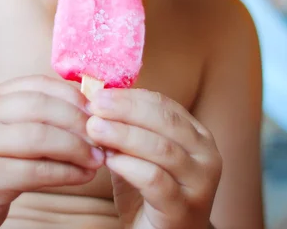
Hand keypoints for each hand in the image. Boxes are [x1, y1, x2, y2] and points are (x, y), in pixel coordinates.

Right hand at [0, 75, 102, 228]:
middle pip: (40, 106)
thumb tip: (83, 109)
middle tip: (103, 134)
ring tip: (97, 158)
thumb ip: (28, 116)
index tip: (96, 109)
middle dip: (78, 120)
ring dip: (76, 147)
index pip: (35, 84)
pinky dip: (65, 173)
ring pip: (40, 137)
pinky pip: (35, 171)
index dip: (71, 94)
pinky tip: (82, 176)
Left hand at [86, 89, 221, 228]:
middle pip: (164, 120)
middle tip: (95, 105)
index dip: (129, 96)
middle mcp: (206, 154)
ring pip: (160, 148)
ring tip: (94, 128)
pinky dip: (129, 165)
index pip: (163, 104)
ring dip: (123, 134)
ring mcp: (200, 182)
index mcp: (196, 134)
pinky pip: (155, 180)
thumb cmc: (149, 194)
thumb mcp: (138, 154)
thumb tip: (96, 98)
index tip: (99, 92)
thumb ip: (125, 129)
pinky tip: (108, 160)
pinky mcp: (185, 208)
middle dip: (126, 109)